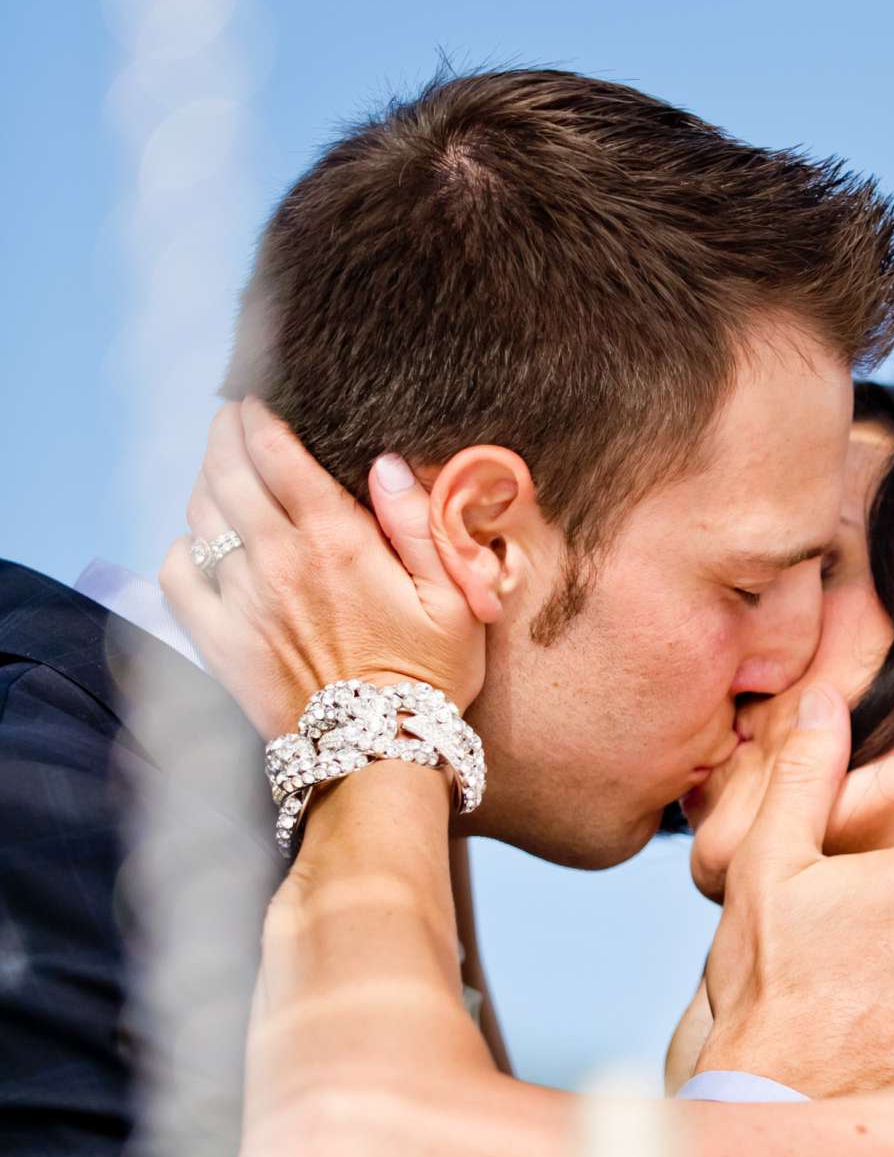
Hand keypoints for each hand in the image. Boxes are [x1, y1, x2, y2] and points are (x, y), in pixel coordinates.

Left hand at [160, 398, 488, 738]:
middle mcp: (278, 561)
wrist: (377, 757)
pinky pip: (175, 574)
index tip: (258, 398)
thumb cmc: (428, 678)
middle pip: (225, 469)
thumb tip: (384, 463)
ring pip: (198, 514)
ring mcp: (241, 600)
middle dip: (224, 433)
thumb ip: (420, 525)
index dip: (258, 413)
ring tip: (222, 472)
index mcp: (336, 540)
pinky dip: (181, 547)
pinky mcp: (219, 640)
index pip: (274, 450)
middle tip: (233, 419)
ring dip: (205, 481)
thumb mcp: (455, 600)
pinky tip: (201, 543)